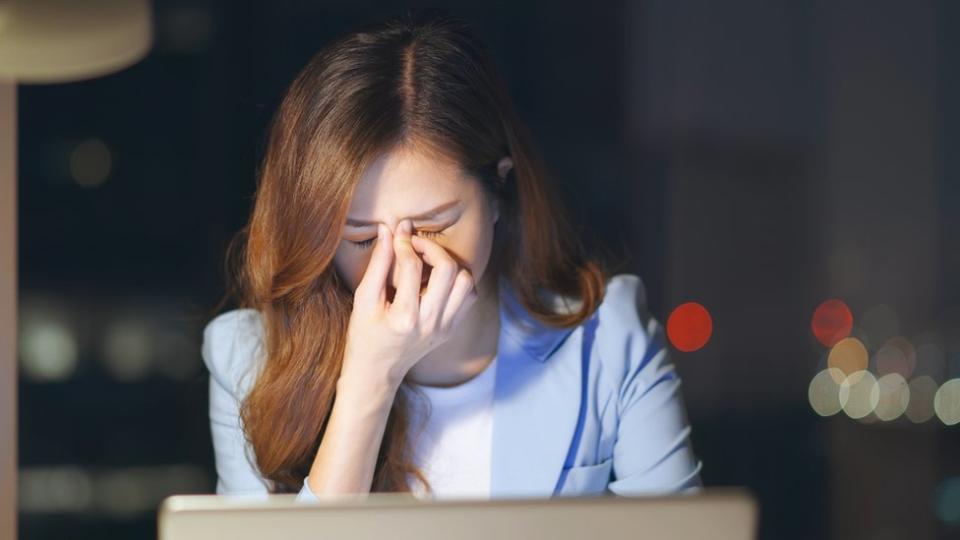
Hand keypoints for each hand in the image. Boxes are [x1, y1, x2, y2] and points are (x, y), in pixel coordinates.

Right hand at [339, 219, 478, 392]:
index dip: (405, 242)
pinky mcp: (452, 328)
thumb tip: (388, 230)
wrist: (377, 371)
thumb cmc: (364, 334)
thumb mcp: (363, 299)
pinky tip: (438, 278)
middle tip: (416, 243)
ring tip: (429, 260)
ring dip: (449, 264)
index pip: (412, 267)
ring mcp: (445, 327)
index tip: (398, 231)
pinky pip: (469, 296)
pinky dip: (459, 281)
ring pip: (466, 282)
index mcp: (404, 317)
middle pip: (448, 270)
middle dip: (432, 248)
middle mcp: (430, 323)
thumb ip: (378, 263)